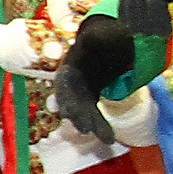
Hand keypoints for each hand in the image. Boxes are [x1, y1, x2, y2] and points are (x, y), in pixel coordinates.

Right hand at [52, 13, 141, 143]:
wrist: (109, 42)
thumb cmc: (103, 38)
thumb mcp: (101, 35)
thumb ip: (97, 37)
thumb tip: (91, 38)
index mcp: (69, 67)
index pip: (63, 83)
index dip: (65, 98)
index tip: (67, 112)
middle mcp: (70, 83)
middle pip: (70, 101)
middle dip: (77, 115)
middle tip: (84, 129)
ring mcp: (80, 92)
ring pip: (82, 111)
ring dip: (90, 124)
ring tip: (104, 138)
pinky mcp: (90, 99)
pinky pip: (93, 114)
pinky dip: (100, 126)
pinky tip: (109, 138)